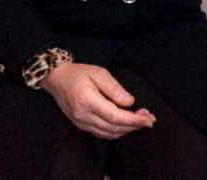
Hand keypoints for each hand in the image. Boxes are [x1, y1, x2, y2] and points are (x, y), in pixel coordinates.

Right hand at [41, 62, 155, 139]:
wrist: (57, 80)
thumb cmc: (79, 74)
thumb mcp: (99, 73)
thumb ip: (115, 89)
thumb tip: (129, 102)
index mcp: (88, 101)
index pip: (115, 116)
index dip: (134, 120)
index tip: (149, 119)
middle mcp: (83, 116)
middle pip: (114, 128)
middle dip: (134, 125)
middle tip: (149, 118)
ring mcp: (81, 123)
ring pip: (109, 134)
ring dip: (127, 130)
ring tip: (141, 120)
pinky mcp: (82, 126)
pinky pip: (102, 134)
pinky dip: (117, 131)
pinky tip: (126, 124)